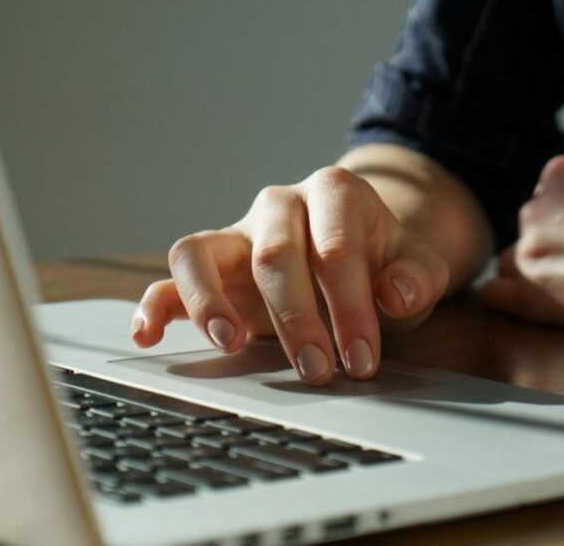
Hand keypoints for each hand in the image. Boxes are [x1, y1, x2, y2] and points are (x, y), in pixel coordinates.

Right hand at [132, 166, 449, 384]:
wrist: (362, 250)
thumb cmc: (384, 261)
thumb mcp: (416, 266)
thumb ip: (417, 277)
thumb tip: (395, 294)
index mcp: (334, 193)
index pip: (336, 248)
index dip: (350, 306)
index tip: (363, 359)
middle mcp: (278, 204)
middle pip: (273, 255)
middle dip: (297, 319)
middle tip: (318, 371)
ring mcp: (238, 234)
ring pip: (200, 252)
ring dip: (210, 300)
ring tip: (230, 343)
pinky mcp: (209, 266)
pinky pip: (169, 277)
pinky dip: (154, 305)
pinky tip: (147, 337)